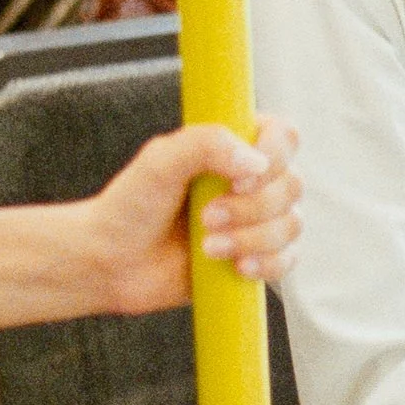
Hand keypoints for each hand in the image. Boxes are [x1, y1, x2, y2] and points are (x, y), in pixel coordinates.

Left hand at [82, 114, 301, 313]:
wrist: (112, 261)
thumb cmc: (130, 205)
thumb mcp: (159, 161)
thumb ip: (205, 143)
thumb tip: (255, 162)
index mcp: (233, 146)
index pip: (283, 136)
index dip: (273, 157)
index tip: (238, 179)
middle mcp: (251, 181)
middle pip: (292, 185)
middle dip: (252, 207)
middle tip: (206, 217)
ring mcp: (256, 221)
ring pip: (291, 225)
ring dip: (252, 238)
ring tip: (207, 247)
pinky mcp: (254, 257)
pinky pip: (286, 260)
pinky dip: (266, 264)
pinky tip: (235, 267)